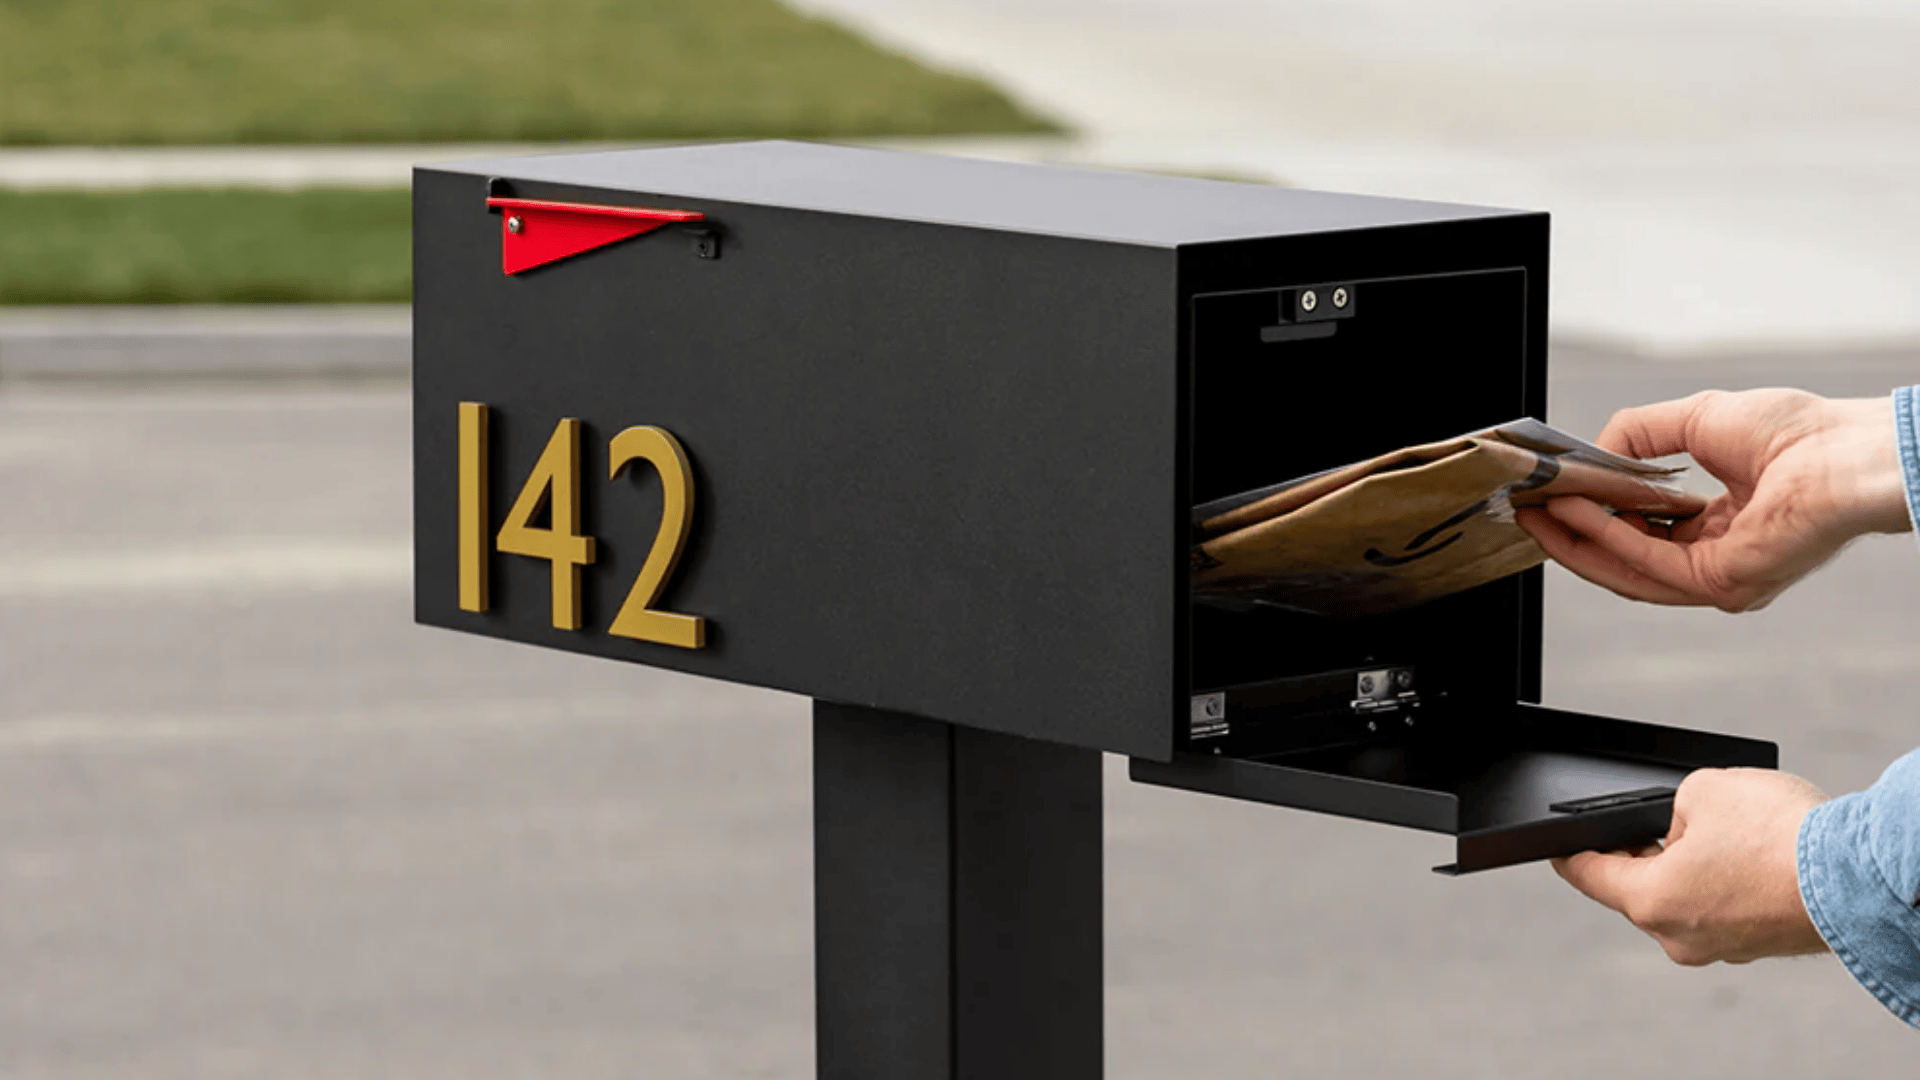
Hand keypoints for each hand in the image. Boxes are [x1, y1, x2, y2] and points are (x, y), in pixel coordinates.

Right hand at [1516, 389, 1909, 610]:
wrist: (1847, 453)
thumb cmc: (1801, 434)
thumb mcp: (1698, 420)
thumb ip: (1640, 434)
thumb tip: (1594, 452)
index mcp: (1724, 528)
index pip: (1645, 534)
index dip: (1595, 516)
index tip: (1555, 495)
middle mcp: (1720, 562)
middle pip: (1625, 561)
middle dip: (1571, 537)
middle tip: (1530, 512)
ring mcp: (1719, 578)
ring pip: (1626, 571)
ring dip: (1576, 541)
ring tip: (1538, 512)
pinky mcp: (1719, 581)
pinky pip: (1645, 563)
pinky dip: (1603, 536)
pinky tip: (1574, 510)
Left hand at [1553, 768, 1828, 964]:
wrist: (1855, 875)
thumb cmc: (1778, 836)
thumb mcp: (1701, 790)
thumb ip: (1669, 808)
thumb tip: (1676, 826)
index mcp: (1649, 901)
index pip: (1587, 875)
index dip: (1570, 851)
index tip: (1559, 843)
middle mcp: (1677, 937)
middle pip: (1636, 890)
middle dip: (1642, 852)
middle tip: (1653, 822)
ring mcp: (1719, 949)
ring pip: (1682, 901)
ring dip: (1686, 868)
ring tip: (1713, 834)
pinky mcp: (1754, 947)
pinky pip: (1719, 911)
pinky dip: (1721, 885)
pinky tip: (1741, 858)